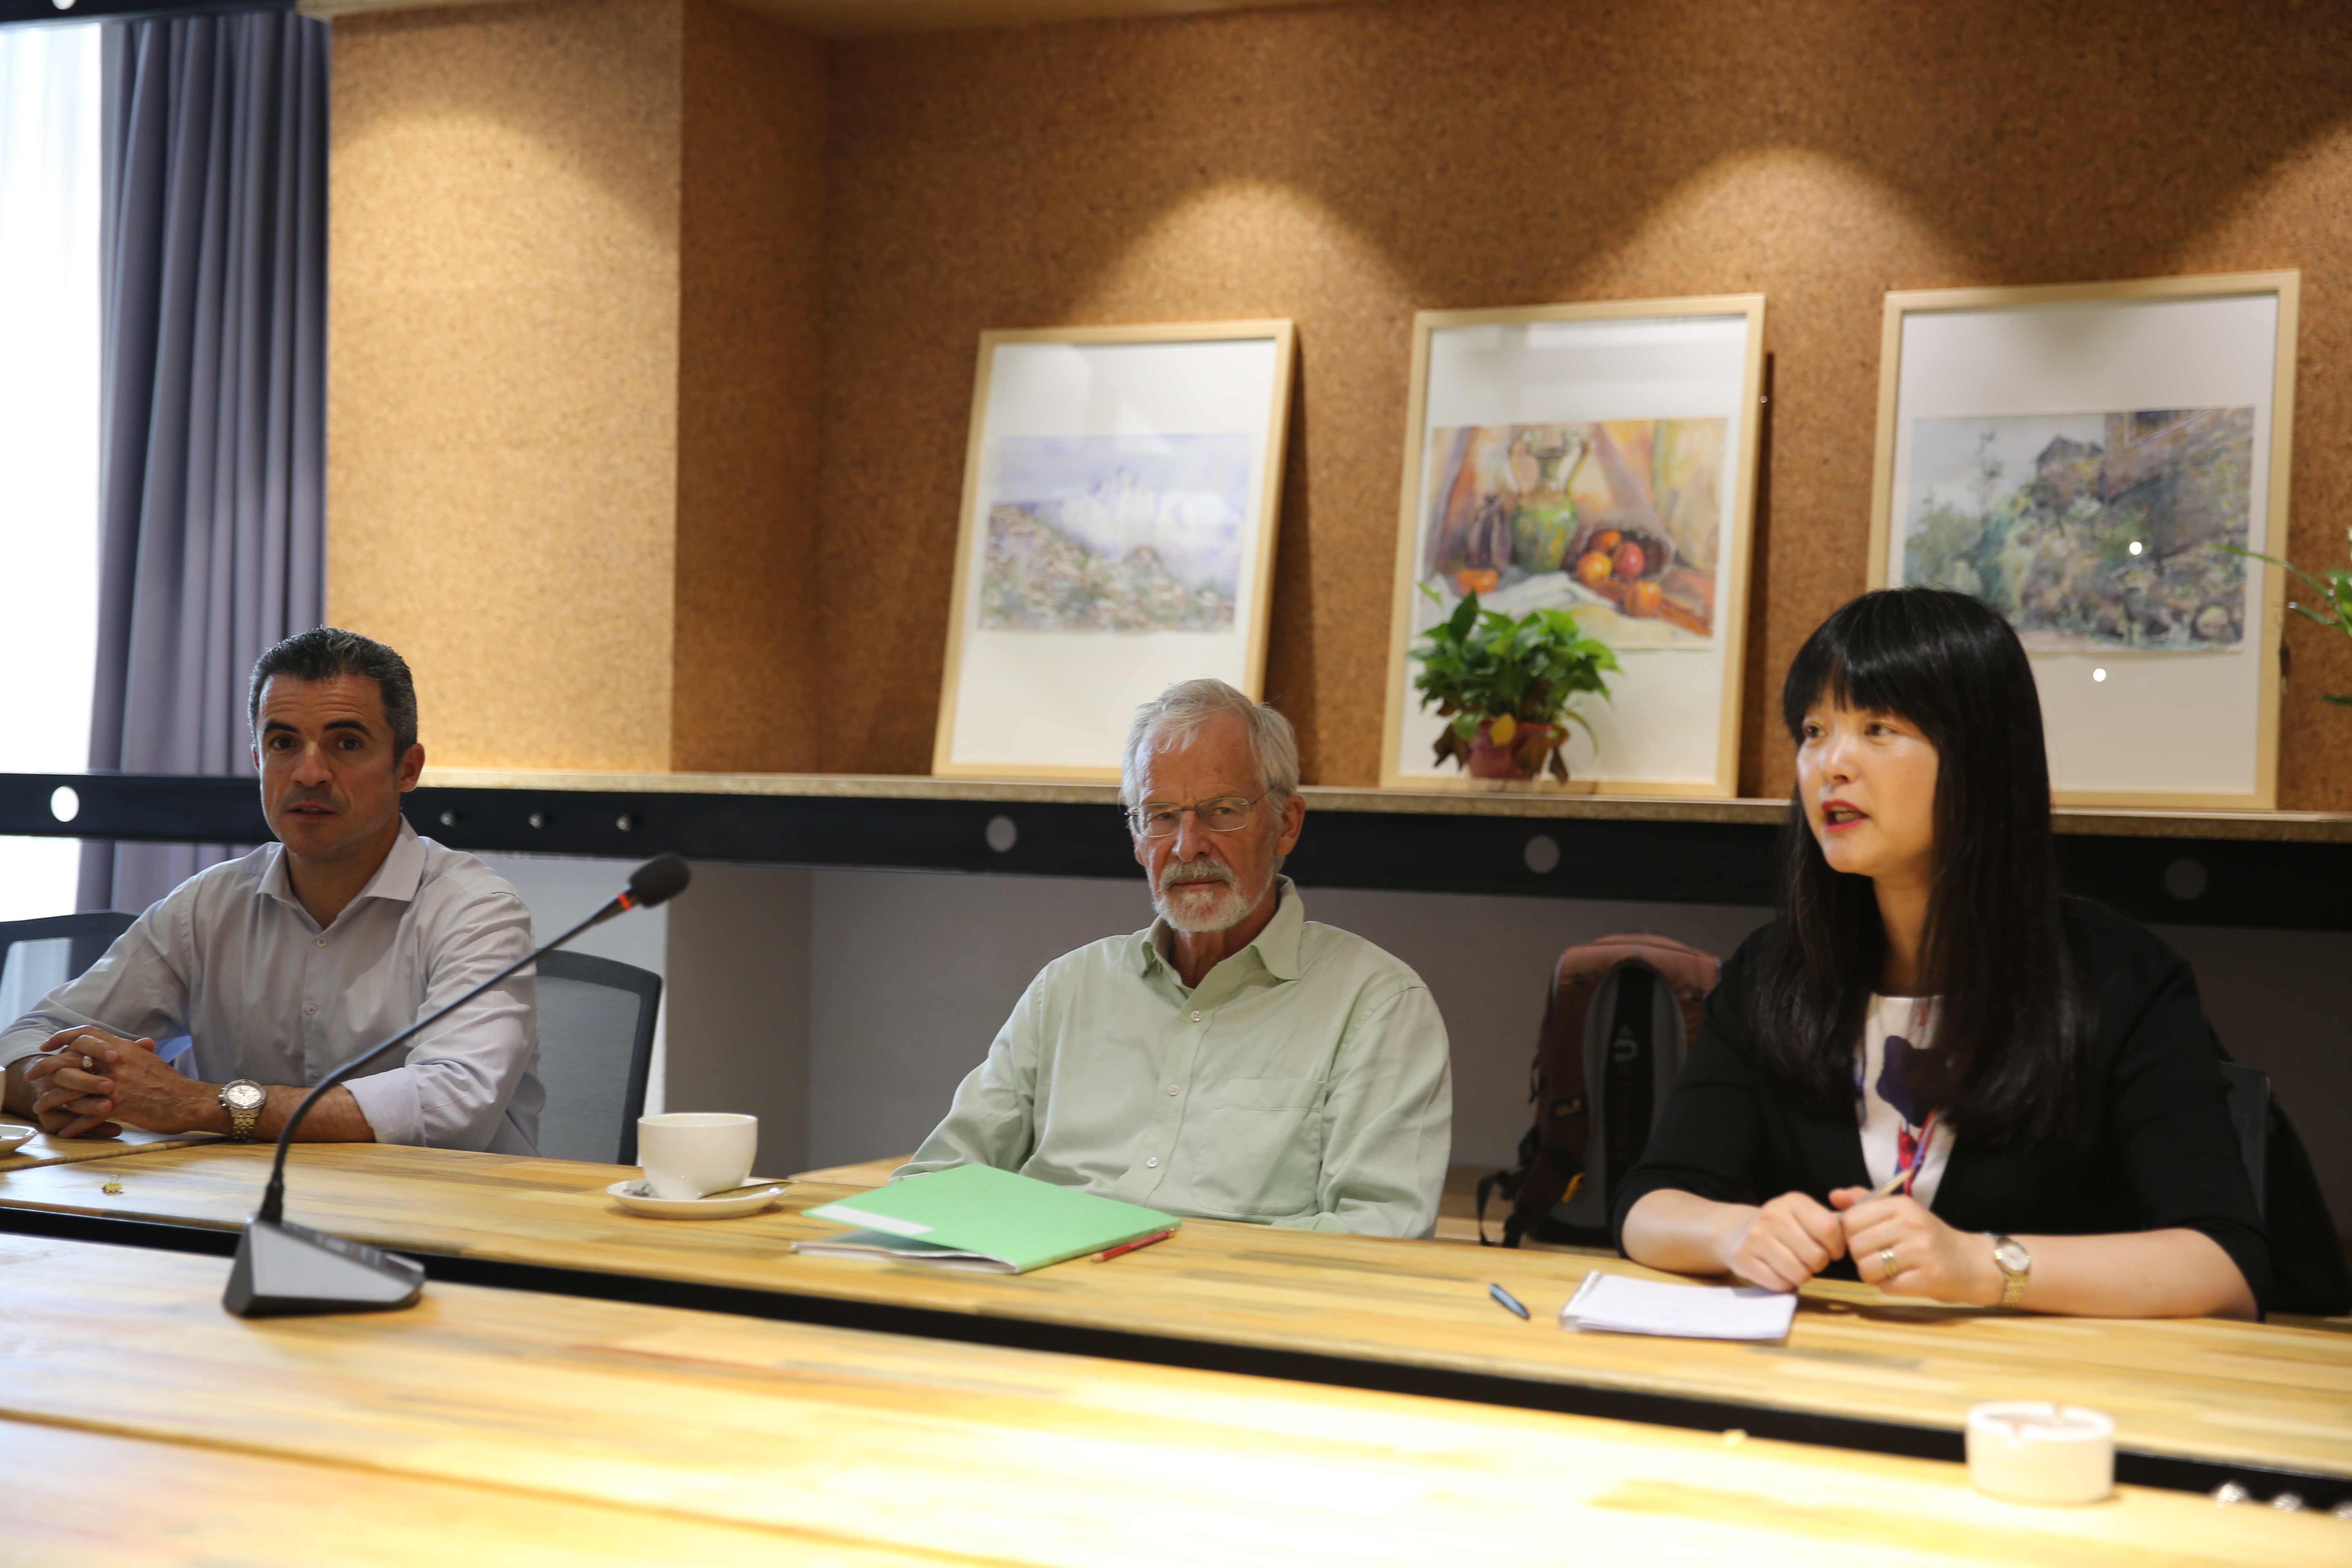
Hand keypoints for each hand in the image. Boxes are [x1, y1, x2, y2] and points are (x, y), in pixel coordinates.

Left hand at [24, 1027, 197, 1137]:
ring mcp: (116, 1083)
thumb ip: (130, 1053)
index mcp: (123, 1048)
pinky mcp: (119, 1105)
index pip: (86, 1034)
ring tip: (41, 1108)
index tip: (48, 1045)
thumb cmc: (171, 1084)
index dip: (63, 1036)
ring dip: (52, 1099)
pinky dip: (73, 1125)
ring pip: (71, 1088)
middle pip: (70, 1058)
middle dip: (45, 1067)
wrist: (190, 1101)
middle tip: (32, 1075)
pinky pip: (86, 1115)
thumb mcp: (149, 1060)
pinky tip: (65, 1131)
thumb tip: (118, 1048)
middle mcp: (116, 1062)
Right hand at [1723, 1190, 1847, 1290]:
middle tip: (1809, 1258)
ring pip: (1799, 1273)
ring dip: (1802, 1275)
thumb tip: (1861, 1222)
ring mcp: (1756, 1237)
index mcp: (1793, 1202)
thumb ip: (1834, 1219)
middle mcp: (1773, 1216)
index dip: (1837, 1247)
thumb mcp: (1806, 1214)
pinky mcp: (1744, 1258)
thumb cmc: (1783, 1226)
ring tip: (1794, 1264)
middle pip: (1816, 1256)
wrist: (1737, 1231)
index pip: (1829, 1229)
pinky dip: (1784, 1283)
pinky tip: (1778, 1271)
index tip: (1832, 1250)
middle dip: (1819, 1263)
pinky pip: (1780, 1284)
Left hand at [1832, 1188, 2002, 1304]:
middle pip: (1855, 1245)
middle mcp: (1911, 1224)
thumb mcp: (1901, 1212)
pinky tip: (1904, 1280)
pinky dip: (1889, 1287)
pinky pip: (1886, 1287)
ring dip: (1872, 1274)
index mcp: (1902, 1205)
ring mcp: (1920, 1251)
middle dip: (1861, 1256)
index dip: (1850, 1234)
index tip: (1865, 1239)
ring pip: (1866, 1268)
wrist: (1972, 1264)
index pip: (1851, 1219)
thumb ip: (1866, 1203)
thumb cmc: (1930, 1238)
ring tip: (1890, 1269)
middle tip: (1879, 1257)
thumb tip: (1834, 1196)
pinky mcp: (1927, 1278)